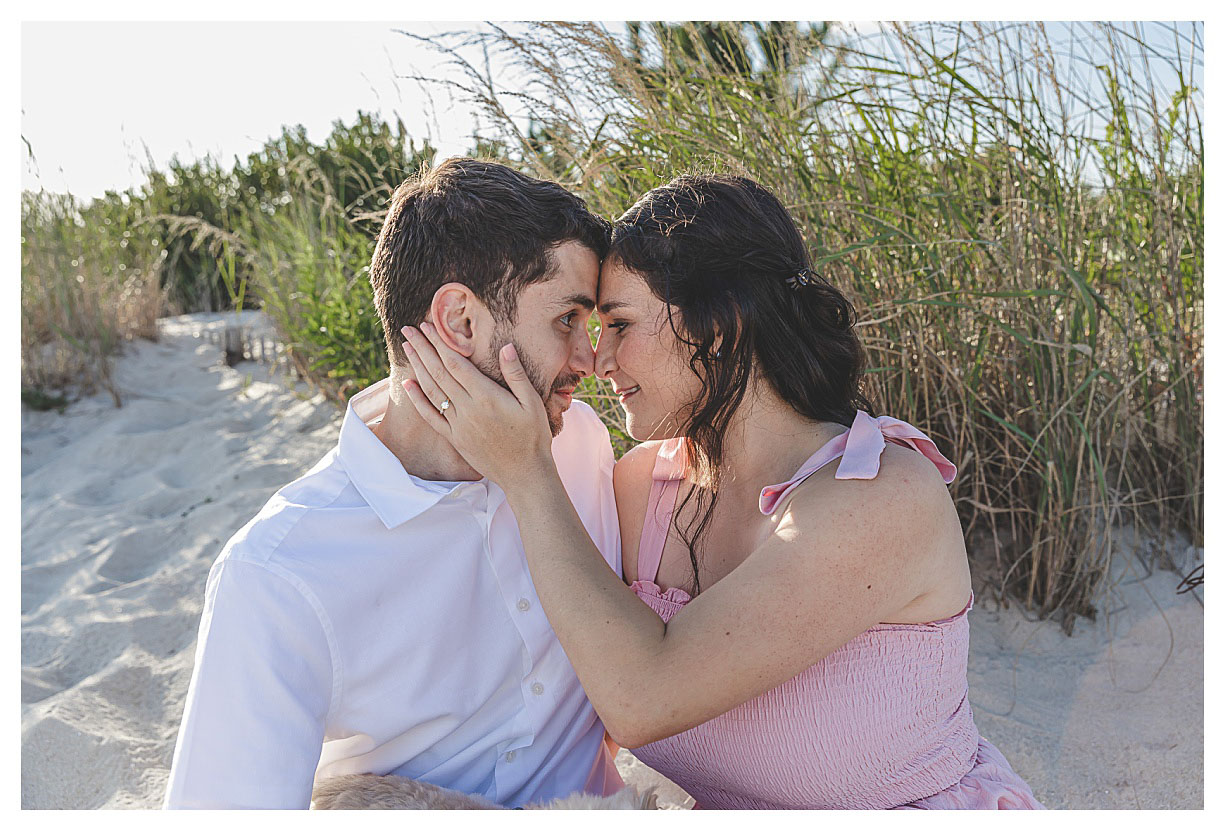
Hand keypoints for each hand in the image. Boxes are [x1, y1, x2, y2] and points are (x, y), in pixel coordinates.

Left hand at [399, 323, 554, 488]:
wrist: (524, 474)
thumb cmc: (534, 437)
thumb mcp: (533, 403)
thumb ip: (516, 375)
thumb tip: (505, 347)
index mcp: (486, 397)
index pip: (455, 364)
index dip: (439, 343)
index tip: (427, 327)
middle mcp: (467, 409)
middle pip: (438, 373)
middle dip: (422, 349)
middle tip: (408, 330)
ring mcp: (458, 425)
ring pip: (431, 391)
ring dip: (417, 368)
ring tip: (407, 348)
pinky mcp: (454, 439)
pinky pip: (431, 417)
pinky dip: (418, 400)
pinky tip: (408, 385)